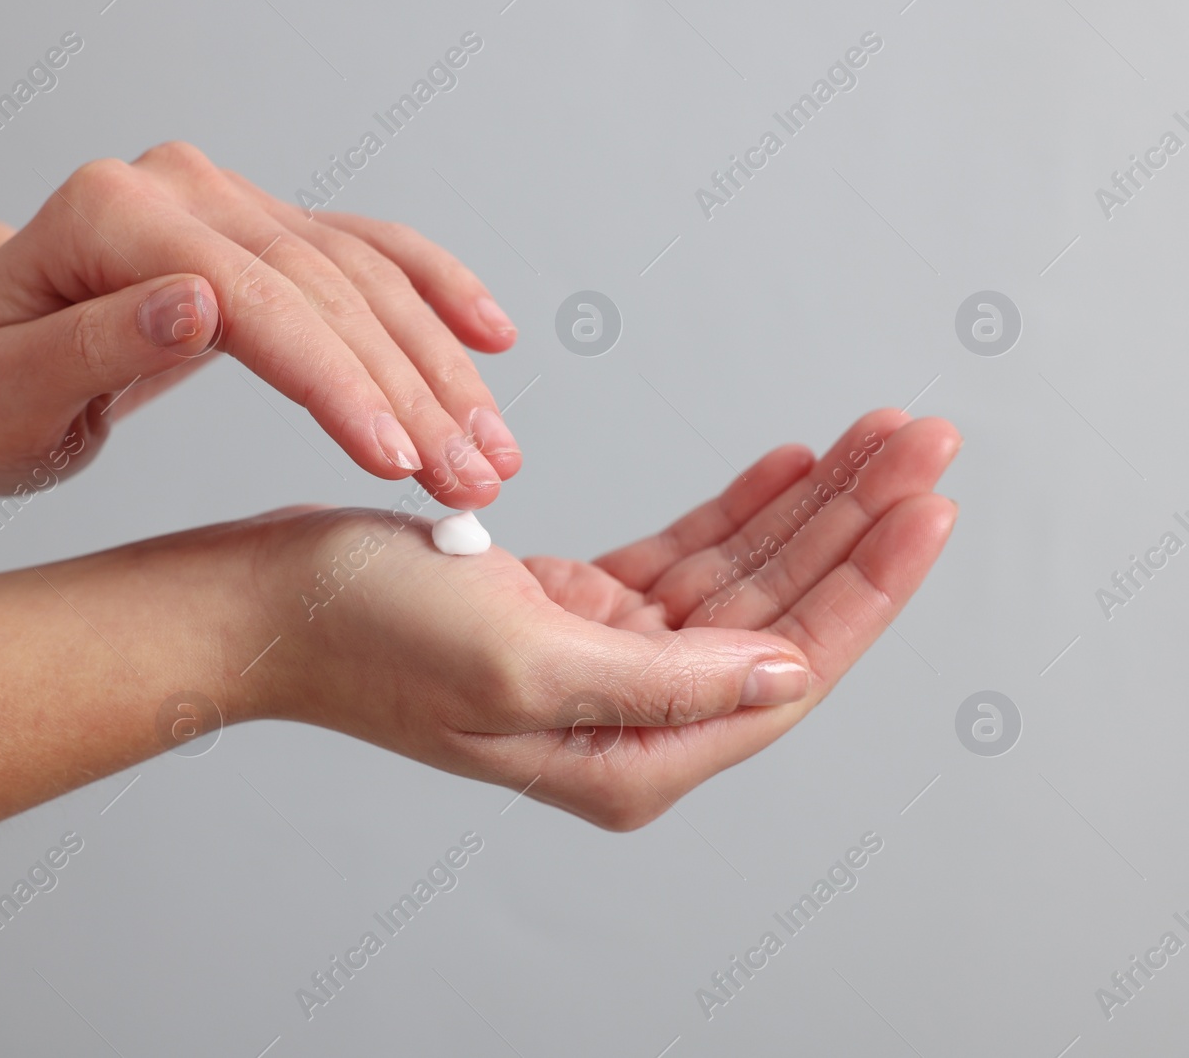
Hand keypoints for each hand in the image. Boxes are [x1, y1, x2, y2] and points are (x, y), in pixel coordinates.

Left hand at [0, 143, 520, 502]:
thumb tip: (197, 306)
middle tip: (474, 479)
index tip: (398, 461)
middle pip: (328, 286)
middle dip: (412, 389)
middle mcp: (183, 190)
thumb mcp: (0, 398)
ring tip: (493, 449)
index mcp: (114, 217)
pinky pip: (365, 249)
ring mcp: (229, 201)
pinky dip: (433, 291)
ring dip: (439, 362)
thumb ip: (91, 350)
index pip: (257, 299)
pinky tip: (488, 336)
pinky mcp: (262, 226)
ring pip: (365, 272)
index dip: (337, 382)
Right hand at [246, 409, 958, 828]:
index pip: (784, 671)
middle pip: (776, 615)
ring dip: (806, 507)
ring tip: (876, 438)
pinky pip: (681, 557)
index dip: (865, 586)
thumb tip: (786, 678)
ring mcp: (603, 660)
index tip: (926, 505)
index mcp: (626, 754)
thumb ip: (666, 684)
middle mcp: (626, 718)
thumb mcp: (522, 662)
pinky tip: (785, 468)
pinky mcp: (572, 608)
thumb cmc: (364, 639)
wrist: (266, 600)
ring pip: (738, 578)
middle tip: (922, 444)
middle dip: (854, 527)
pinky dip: (735, 509)